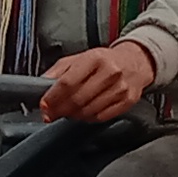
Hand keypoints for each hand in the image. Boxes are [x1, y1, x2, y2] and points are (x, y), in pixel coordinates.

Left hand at [37, 39, 157, 123]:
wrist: (135, 62)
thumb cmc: (104, 60)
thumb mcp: (80, 58)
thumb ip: (59, 70)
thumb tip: (41, 83)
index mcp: (94, 58)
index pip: (68, 82)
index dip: (53, 97)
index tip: (44, 105)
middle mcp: (109, 72)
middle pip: (77, 99)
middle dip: (60, 110)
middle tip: (51, 114)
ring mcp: (120, 88)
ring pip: (88, 110)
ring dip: (73, 115)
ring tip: (67, 112)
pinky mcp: (127, 101)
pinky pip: (101, 117)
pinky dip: (88, 118)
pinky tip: (83, 113)